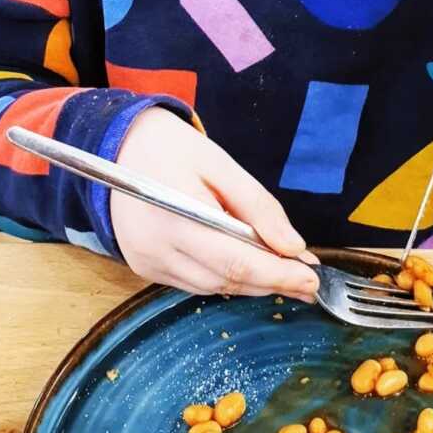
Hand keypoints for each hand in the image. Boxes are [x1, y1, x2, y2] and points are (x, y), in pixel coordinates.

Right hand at [110, 107, 318, 300]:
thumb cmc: (172, 149)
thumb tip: (292, 246)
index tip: (312, 278)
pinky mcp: (144, 267)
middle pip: (226, 278)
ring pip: (212, 286)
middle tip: (308, 279)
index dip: (278, 274)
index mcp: (175, 214)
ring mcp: (146, 261)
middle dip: (272, 281)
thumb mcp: (221, 163)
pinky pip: (194, 283)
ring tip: (283, 272)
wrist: (119, 146)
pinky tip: (245, 265)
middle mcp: (156, 246)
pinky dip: (224, 277)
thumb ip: (258, 205)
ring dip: (250, 282)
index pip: (235, 259)